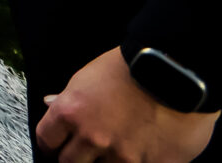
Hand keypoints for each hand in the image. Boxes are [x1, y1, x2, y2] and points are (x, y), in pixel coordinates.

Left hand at [35, 47, 218, 162]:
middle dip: (76, 157)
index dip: (51, 144)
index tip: (57, 145)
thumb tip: (50, 103)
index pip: (46, 140)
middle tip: (86, 151)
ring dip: (106, 162)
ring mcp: (123, 156)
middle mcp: (92, 137)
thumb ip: (68, 97)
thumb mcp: (89, 76)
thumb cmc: (129, 68)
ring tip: (116, 149)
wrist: (175, 71)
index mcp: (71, 112)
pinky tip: (141, 152)